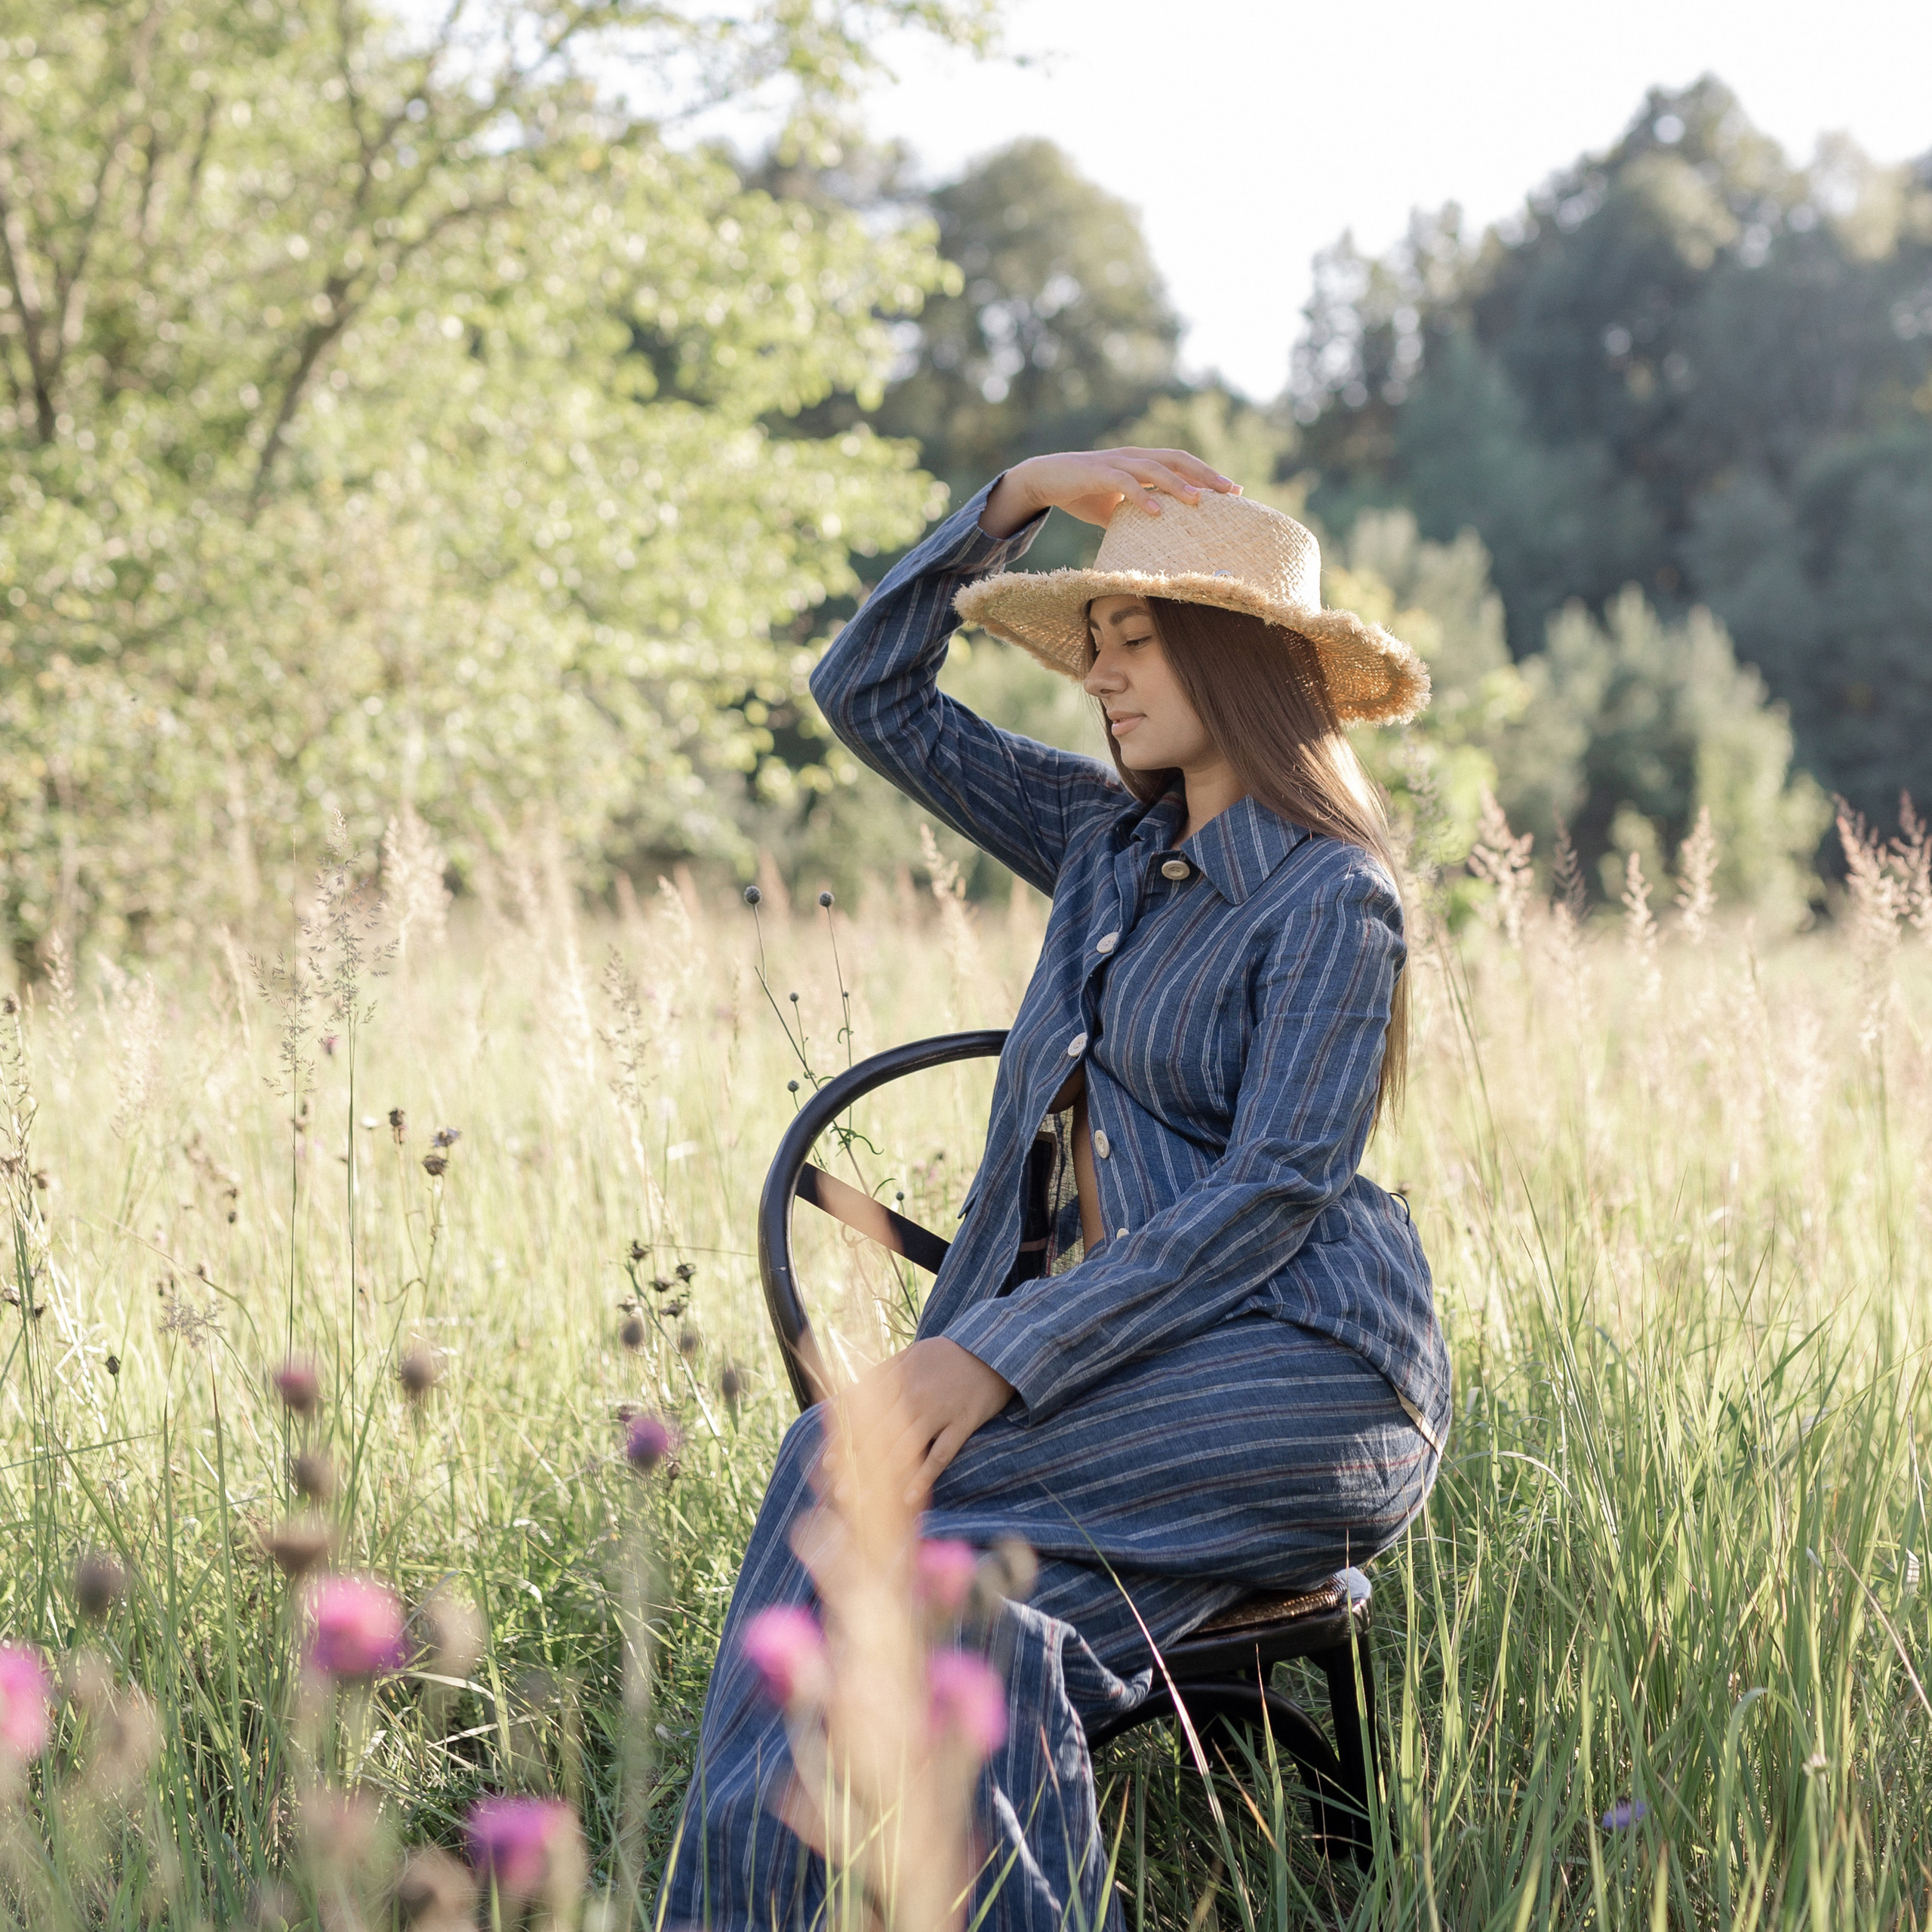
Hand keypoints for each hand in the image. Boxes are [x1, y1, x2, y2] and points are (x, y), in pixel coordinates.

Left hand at [842, 1338, 1014, 1505]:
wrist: (992, 1350)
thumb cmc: (947, 1354)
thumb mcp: (911, 1353)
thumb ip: (883, 1372)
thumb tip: (852, 1393)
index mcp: (900, 1378)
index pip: (866, 1413)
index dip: (846, 1440)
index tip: (829, 1461)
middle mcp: (915, 1396)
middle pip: (880, 1436)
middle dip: (857, 1465)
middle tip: (839, 1491)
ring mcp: (940, 1411)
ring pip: (905, 1449)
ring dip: (883, 1477)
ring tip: (865, 1502)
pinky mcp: (963, 1423)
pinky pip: (941, 1454)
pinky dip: (925, 1476)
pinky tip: (909, 1497)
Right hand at [980, 446, 1239, 538]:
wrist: (1044, 479)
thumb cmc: (1083, 493)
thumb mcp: (1117, 507)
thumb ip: (1138, 515)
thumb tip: (1160, 541)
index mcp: (1142, 462)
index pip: (1182, 464)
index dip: (1207, 474)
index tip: (1234, 491)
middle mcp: (1133, 456)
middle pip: (1177, 459)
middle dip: (1205, 475)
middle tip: (1231, 491)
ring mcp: (1116, 462)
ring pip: (1153, 468)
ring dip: (1177, 484)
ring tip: (1198, 502)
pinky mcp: (1096, 472)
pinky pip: (1124, 482)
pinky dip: (1142, 496)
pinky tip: (1157, 511)